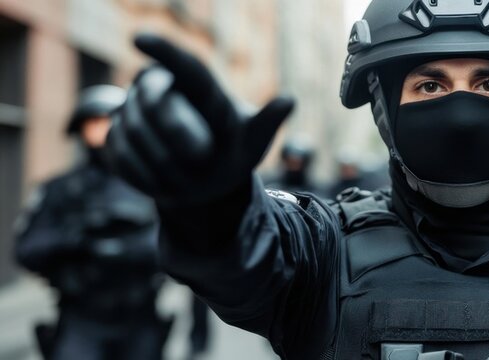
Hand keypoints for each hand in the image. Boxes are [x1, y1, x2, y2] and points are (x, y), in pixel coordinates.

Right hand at [105, 34, 293, 206]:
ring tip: (187, 177)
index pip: (181, 64)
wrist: (207, 183)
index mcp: (198, 84)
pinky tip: (164, 183)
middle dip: (177, 131)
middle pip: (155, 101)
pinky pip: (120, 154)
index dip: (162, 50)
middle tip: (202, 156)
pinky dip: (145, 176)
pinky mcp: (115, 135)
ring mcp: (132, 110)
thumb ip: (267, 121)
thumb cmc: (234, 152)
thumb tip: (290, 100)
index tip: (139, 39)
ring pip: (133, 130)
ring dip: (164, 163)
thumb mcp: (254, 141)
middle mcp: (161, 88)